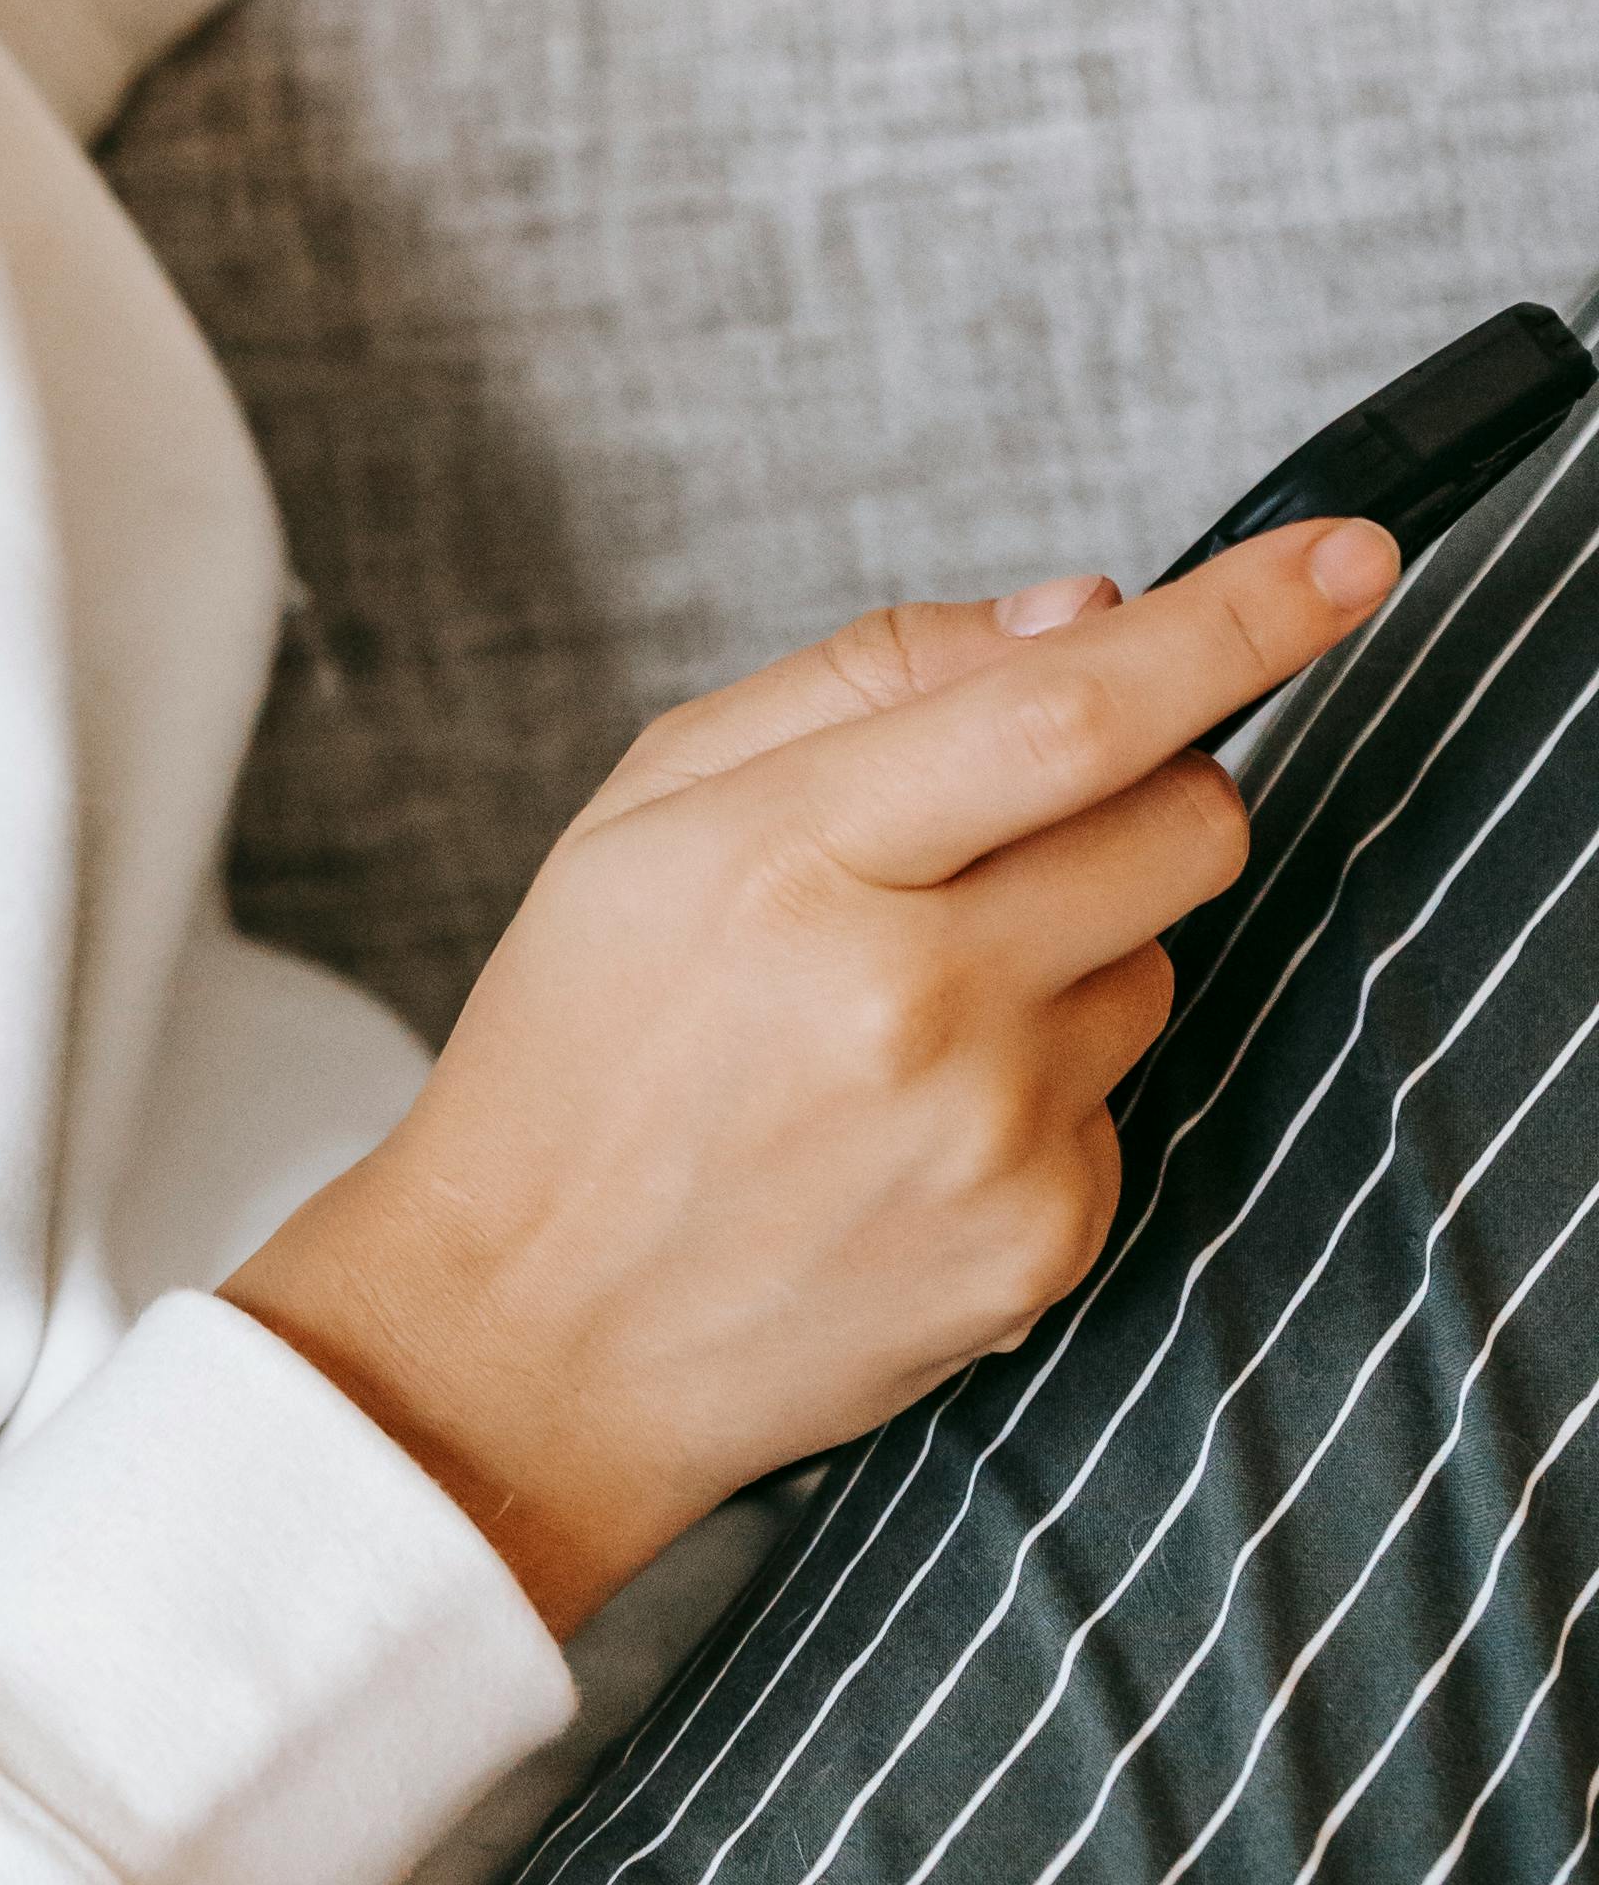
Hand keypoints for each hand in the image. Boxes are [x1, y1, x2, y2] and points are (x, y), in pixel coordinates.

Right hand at [226, 521, 1399, 1633]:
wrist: (533, 1326)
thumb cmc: (584, 1035)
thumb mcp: (653, 800)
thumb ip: (870, 675)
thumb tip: (1086, 615)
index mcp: (795, 856)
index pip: (1069, 712)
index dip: (1234, 624)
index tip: (1351, 558)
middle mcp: (913, 999)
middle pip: (1180, 821)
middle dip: (1157, 776)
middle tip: (1021, 815)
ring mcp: (990, 1134)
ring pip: (1159, 958)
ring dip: (1080, 938)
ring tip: (904, 1004)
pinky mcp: (1041, 1243)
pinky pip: (1122, 1095)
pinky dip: (1045, 1079)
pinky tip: (908, 1119)